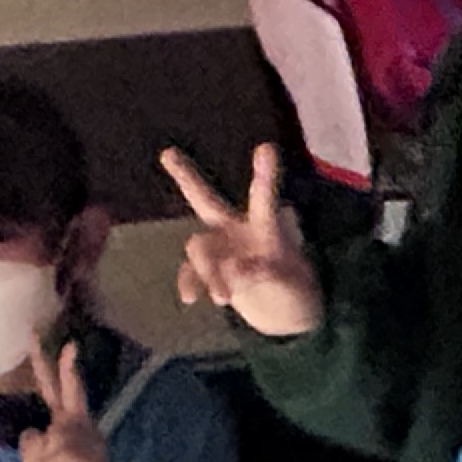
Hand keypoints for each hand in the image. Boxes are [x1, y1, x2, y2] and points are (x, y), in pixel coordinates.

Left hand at [17, 342, 131, 461]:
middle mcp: (79, 429)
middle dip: (66, 368)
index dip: (52, 365)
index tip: (45, 338)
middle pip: (69, 393)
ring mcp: (88, 446)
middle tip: (62, 341)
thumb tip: (33, 430)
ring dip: (48, 461)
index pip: (58, 388)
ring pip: (52, 440)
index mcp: (67, 425)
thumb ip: (33, 442)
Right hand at [163, 145, 322, 336]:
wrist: (282, 313)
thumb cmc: (293, 287)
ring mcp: (220, 250)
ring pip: (198, 246)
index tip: (267, 148)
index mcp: (263, 224)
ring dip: (208, 269)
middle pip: (205, 200)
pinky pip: (191, 273)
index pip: (262, 197)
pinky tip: (190, 298)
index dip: (264, 174)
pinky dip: (190, 284)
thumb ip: (261, 273)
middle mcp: (236, 230)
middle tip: (168, 154)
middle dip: (186, 176)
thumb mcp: (290, 281)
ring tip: (222, 298)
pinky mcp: (210, 274)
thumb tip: (232, 268)